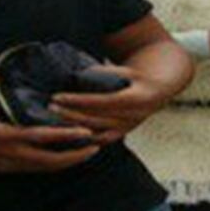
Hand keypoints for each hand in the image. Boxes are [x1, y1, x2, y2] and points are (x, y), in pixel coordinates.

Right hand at [0, 74, 97, 172]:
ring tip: (85, 154)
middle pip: (49, 161)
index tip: (87, 133)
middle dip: (75, 157)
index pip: (41, 138)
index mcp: (0, 137)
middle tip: (97, 148)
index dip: (66, 136)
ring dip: (64, 163)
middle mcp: (6, 155)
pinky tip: (58, 160)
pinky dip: (48, 165)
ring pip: (41, 168)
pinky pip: (30, 169)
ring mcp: (2, 165)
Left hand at [51, 65, 184, 144]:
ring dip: (73, 127)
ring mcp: (127, 128)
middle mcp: (132, 117)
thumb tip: (80, 74)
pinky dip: (83, 138)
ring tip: (55, 120)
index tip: (58, 96)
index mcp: (135, 100)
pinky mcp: (123, 135)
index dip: (78, 100)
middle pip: (95, 119)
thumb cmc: (139, 79)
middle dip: (70, 114)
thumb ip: (107, 73)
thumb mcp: (128, 71)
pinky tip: (67, 132)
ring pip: (96, 132)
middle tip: (50, 107)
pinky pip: (100, 140)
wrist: (159, 93)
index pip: (100, 102)